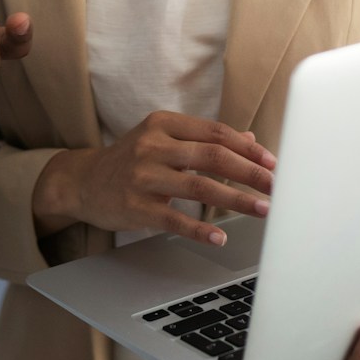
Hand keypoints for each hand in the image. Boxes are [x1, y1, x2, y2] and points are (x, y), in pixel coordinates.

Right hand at [31, 112, 275, 244]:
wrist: (83, 181)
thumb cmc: (131, 159)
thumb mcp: (163, 138)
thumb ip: (204, 139)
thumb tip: (251, 141)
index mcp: (163, 123)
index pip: (215, 132)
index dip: (248, 148)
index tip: (273, 163)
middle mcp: (152, 145)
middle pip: (212, 156)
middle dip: (250, 172)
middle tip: (277, 186)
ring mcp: (143, 176)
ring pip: (199, 186)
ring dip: (236, 199)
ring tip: (262, 209)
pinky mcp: (136, 206)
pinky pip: (175, 219)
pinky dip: (200, 229)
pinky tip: (220, 236)